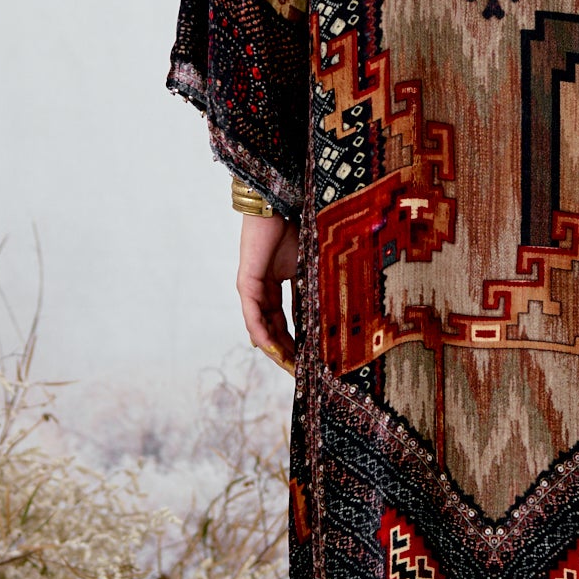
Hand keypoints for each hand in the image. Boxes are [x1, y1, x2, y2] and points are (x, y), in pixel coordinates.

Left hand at [237, 211, 299, 372]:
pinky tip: (271, 348)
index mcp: (279, 287)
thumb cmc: (299, 228)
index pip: (288, 323)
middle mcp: (263, 291)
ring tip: (289, 368)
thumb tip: (331, 316)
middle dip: (287, 353)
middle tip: (301, 374)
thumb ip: (312, 291)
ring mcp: (253, 288)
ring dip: (275, 349)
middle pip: (274, 330)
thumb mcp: (310, 267)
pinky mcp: (246, 283)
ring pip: (262, 327)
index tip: (311, 362)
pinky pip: (253, 314)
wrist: (281, 205)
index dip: (298, 344)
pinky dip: (261, 332)